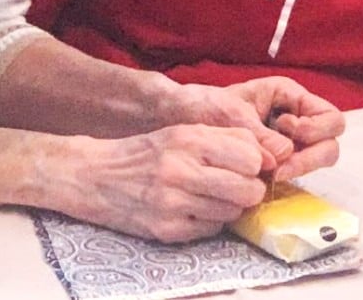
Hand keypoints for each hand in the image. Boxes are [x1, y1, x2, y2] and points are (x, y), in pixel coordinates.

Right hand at [72, 124, 267, 242]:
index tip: (247, 165)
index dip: (254, 163)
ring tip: (210, 195)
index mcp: (188, 139)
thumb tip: (267, 158)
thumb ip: (224, 139)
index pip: (250, 157)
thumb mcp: (181, 132)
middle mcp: (181, 170)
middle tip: (237, 185)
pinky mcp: (167, 230)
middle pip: (248, 189)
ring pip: (232, 212)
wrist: (96, 176)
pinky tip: (193, 208)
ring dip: (229, 206)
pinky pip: (211, 229)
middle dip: (250, 189)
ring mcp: (173, 203)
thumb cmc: (145, 152)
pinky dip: (209, 220)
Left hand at [165, 78, 344, 183]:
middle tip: (281, 167)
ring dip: (300, 169)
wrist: (179, 120)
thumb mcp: (231, 114)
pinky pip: (296, 172)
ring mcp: (288, 142)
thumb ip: (259, 133)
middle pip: (330, 142)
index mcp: (289, 96)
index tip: (290, 132)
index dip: (317, 129)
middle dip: (312, 156)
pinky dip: (287, 178)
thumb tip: (284, 155)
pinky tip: (265, 179)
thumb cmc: (204, 105)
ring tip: (271, 174)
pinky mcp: (277, 162)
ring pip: (317, 160)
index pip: (330, 116)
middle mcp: (295, 118)